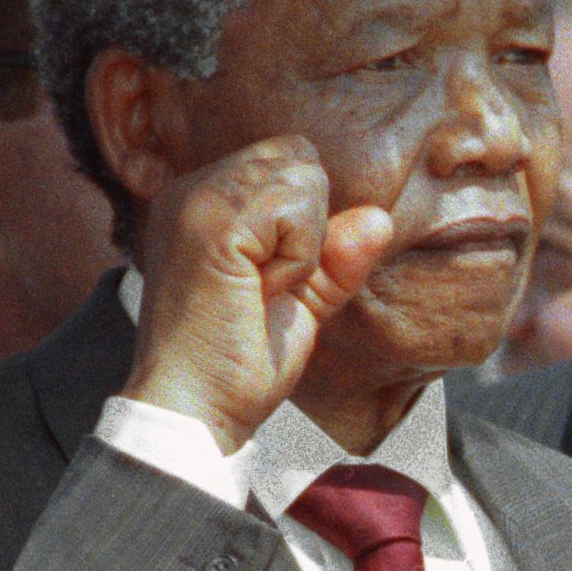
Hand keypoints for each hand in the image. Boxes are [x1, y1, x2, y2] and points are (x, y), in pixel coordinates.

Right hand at [120, 136, 393, 451]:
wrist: (194, 412)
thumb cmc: (235, 366)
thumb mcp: (298, 302)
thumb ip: (334, 258)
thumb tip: (379, 218)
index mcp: (202, 201)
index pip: (289, 162)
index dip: (303, 223)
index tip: (264, 282)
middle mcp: (192, 188)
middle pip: (301, 158)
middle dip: (306, 227)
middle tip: (263, 288)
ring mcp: (199, 198)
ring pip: (305, 178)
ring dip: (303, 246)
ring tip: (258, 291)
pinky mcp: (214, 220)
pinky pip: (299, 209)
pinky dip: (298, 258)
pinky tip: (260, 292)